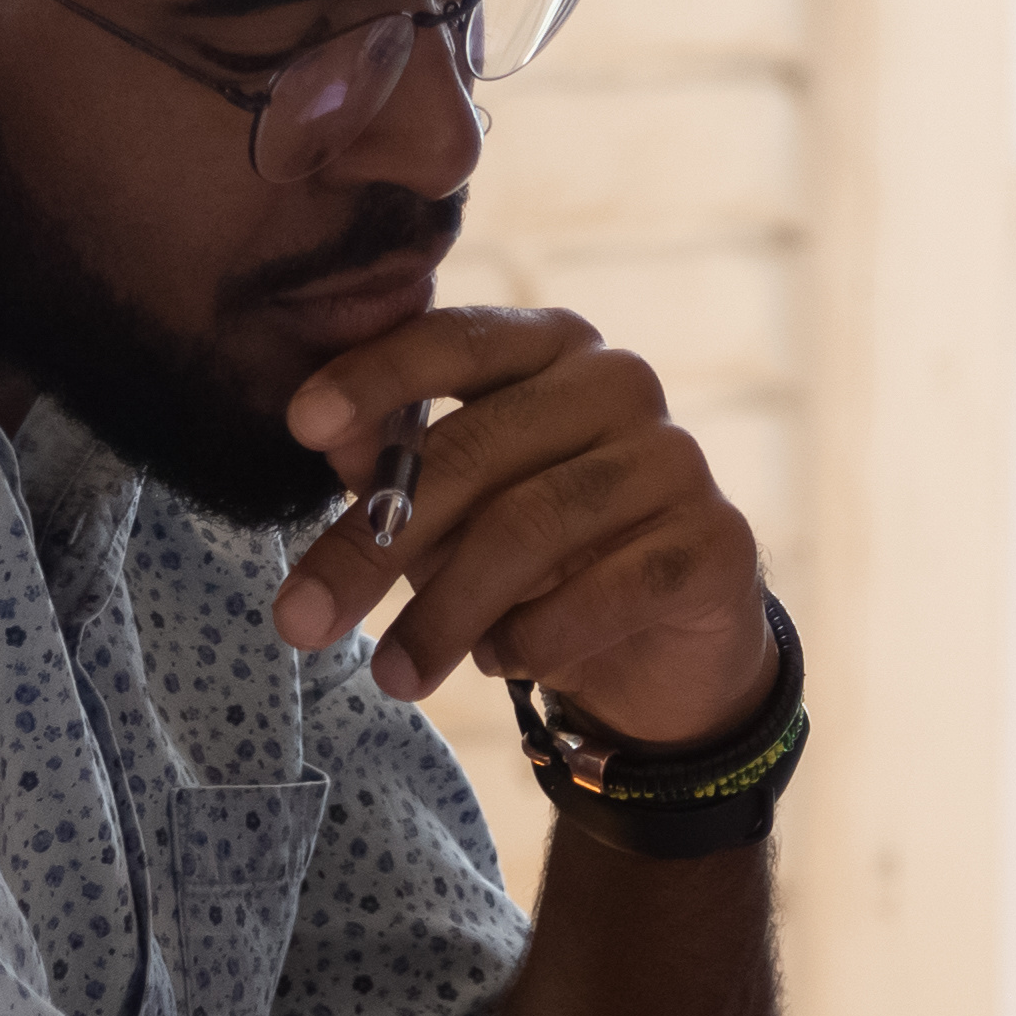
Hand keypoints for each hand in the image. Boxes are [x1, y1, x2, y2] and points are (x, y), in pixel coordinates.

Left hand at [270, 306, 773, 746]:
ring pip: (529, 529)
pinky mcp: (717, 540)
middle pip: (476, 451)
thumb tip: (327, 436)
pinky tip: (500, 660)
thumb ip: (390, 466)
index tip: (299, 423)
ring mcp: (677, 458)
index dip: (376, 376)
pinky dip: (532, 640)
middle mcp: (621, 382)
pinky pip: (600, 592)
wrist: (662, 651)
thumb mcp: (447, 512)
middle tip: (300, 622)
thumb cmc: (535, 559)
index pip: (457, 339)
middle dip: (371, 546)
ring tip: (395, 676)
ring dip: (443, 614)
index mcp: (551, 347)